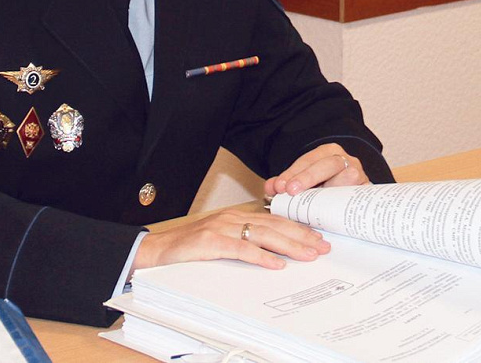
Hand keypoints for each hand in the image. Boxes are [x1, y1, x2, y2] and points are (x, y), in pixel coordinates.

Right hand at [132, 209, 329, 272]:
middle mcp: (232, 218)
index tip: (318, 238)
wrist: (157, 250)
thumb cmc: (189, 248)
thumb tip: (274, 254)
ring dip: (289, 245)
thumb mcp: (220, 240)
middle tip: (323, 246)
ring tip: (308, 255)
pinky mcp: (211, 242)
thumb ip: (244, 241)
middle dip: (302, 236)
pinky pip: (241, 249)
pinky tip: (276, 264)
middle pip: (274, 226)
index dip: (298, 228)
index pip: (274, 221)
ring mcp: (221, 229)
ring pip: (263, 235)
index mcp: (236, 217)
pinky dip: (260, 257)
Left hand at [264, 143, 367, 196]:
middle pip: (329, 164)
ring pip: (349, 176)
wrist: (353, 195)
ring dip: (330, 190)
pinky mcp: (369, 192)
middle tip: (290, 192)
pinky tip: (333, 215)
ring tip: (311, 204)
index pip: (308, 160)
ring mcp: (360, 175)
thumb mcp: (304, 183)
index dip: (293, 173)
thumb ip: (285, 184)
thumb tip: (269, 188)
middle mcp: (346, 160)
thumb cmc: (325, 187)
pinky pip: (360, 196)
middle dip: (308, 177)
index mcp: (328, 153)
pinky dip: (348, 205)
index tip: (279, 187)